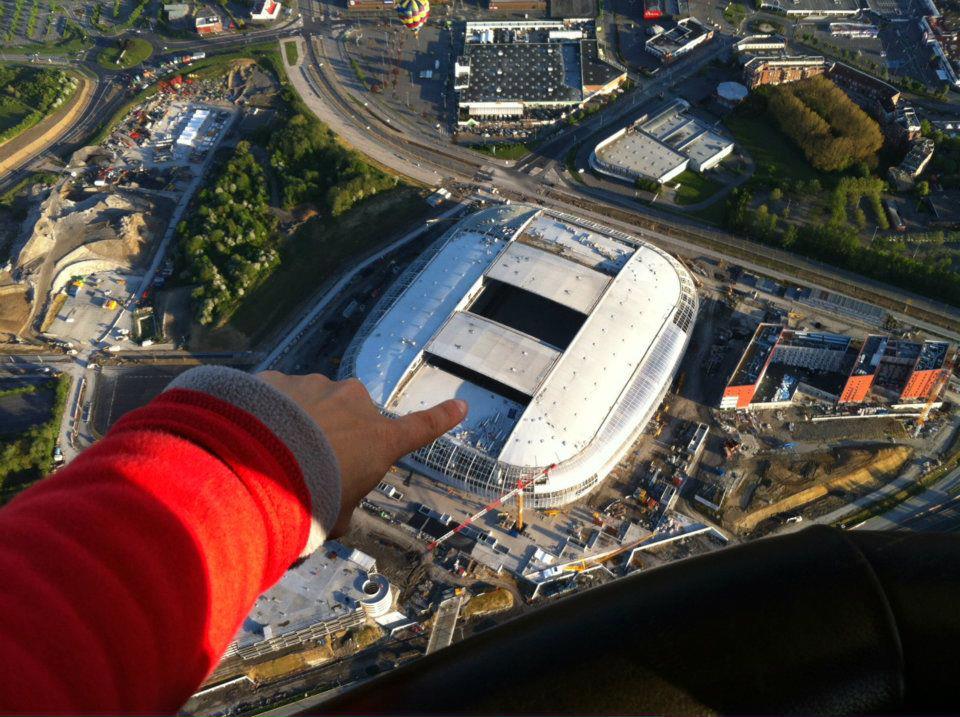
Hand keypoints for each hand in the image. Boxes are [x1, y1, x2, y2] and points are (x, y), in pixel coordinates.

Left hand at [258, 372, 466, 536]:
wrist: (252, 465)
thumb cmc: (307, 499)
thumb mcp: (334, 519)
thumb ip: (341, 510)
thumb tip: (333, 514)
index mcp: (378, 439)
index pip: (420, 428)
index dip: (442, 418)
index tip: (460, 405)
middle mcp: (353, 404)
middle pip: (350, 417)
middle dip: (335, 433)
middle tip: (307, 465)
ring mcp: (314, 386)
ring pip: (312, 403)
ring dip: (299, 422)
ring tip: (271, 454)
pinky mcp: (278, 379)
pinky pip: (277, 397)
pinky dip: (268, 413)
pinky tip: (249, 436)